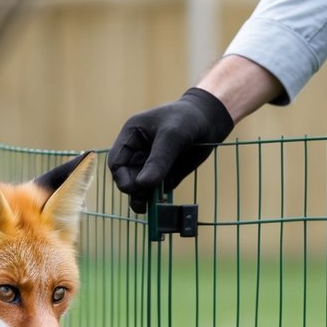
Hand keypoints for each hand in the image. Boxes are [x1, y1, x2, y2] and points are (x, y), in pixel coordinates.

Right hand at [108, 88, 233, 212]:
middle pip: (126, 178)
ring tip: (153, 206)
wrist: (209, 121)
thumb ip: (158, 160)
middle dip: (134, 190)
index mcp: (131, 137)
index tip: (136, 187)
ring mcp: (150, 166)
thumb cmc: (187, 119)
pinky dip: (157, 200)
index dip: (121, 177)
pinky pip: (155, 192)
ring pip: (139, 189)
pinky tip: (164, 203)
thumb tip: (142, 185)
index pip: (116, 162)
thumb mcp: (172, 136)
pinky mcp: (164, 176)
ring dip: (143, 199)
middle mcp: (137, 153)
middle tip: (148, 198)